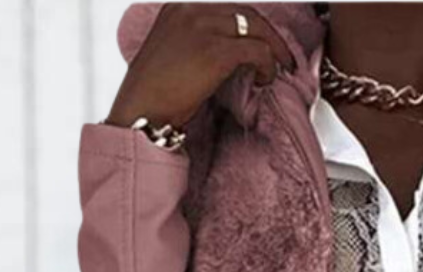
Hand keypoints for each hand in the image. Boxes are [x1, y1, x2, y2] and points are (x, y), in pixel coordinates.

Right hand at [106, 3, 296, 127]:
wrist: (139, 111)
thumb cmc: (152, 95)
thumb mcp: (171, 56)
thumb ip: (194, 46)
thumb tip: (224, 59)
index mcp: (179, 9)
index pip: (227, 9)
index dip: (251, 27)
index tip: (263, 45)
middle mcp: (192, 11)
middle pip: (246, 13)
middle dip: (269, 36)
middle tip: (283, 58)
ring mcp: (204, 29)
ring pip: (256, 27)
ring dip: (274, 50)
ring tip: (279, 71)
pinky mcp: (216, 52)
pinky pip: (257, 50)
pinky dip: (268, 65)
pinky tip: (265, 80)